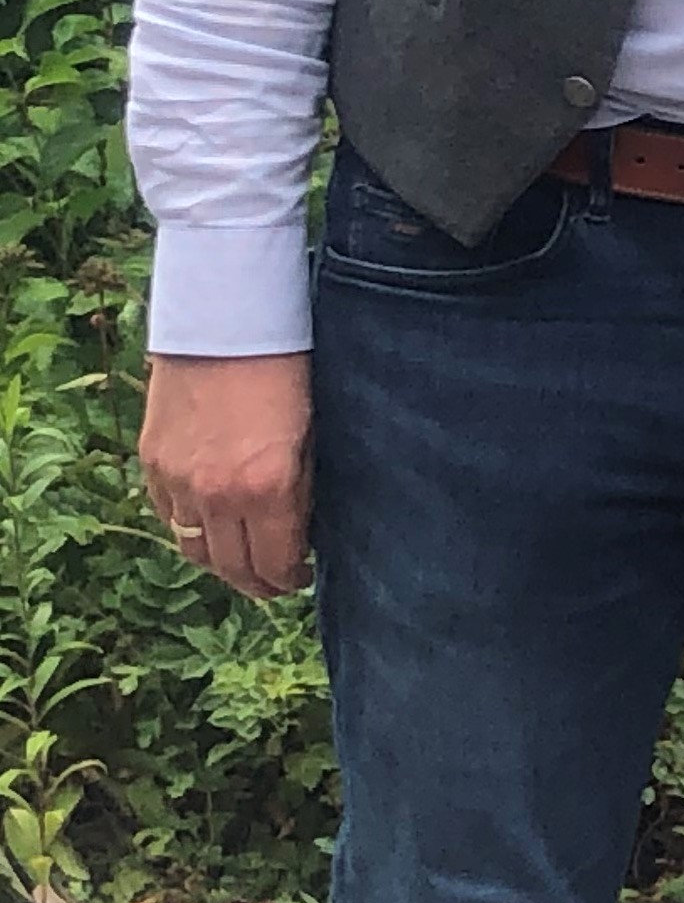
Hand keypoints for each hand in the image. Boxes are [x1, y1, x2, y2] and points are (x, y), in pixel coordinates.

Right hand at [141, 352, 312, 598]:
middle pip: (231, 567)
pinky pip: (168, 517)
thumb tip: (299, 531)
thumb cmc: (287, 366)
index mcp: (268, 486)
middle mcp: (217, 493)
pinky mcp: (152, 463)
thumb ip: (302, 487)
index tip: (301, 578)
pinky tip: (211, 527)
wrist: (226, 320)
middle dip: (257, 582)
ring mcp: (179, 480)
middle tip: (275, 582)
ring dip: (220, 564)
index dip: (289, 580)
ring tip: (243, 562)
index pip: (274, 562)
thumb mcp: (312, 431)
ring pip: (194, 550)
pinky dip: (190, 530)